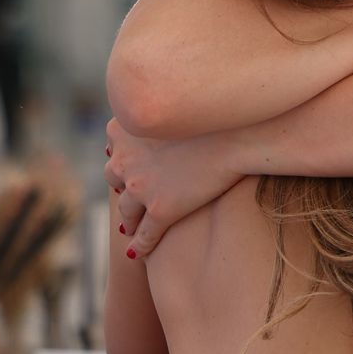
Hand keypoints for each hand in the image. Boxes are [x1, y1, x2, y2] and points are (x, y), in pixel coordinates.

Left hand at [104, 118, 242, 258]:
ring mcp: (140, 188)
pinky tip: (140, 253)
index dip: (123, 153)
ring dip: (128, 220)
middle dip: (121, 185)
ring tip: (130, 228)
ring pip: (127, 211)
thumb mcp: (178, 100)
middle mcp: (125, 159)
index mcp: (125, 128)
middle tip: (131, 192)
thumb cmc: (218, 111)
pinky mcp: (161, 210)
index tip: (130, 159)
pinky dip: (142, 244)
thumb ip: (165, 108)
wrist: (237, 132)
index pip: (115, 144)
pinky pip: (146, 234)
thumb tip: (170, 104)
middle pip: (115, 177)